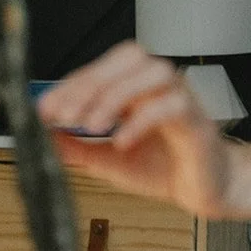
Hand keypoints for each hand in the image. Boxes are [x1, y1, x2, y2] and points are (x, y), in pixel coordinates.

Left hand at [35, 41, 232, 218]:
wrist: (206, 190)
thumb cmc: (166, 169)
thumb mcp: (109, 161)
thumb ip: (79, 149)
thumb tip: (44, 139)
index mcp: (136, 89)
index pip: (101, 70)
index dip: (71, 85)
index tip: (45, 108)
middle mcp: (159, 86)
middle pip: (127, 59)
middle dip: (90, 84)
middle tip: (64, 114)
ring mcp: (180, 98)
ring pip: (152, 73)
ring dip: (116, 95)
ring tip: (92, 125)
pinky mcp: (197, 120)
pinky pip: (172, 107)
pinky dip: (143, 121)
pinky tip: (122, 141)